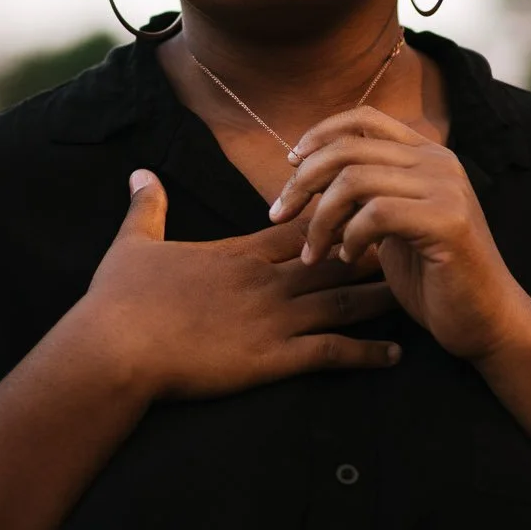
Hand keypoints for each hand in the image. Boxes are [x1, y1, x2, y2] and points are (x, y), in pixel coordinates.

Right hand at [71, 171, 401, 402]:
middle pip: (333, 259)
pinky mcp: (272, 357)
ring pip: (341, 302)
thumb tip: (139, 172)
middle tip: (409, 245)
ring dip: (379, 298)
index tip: (363, 211)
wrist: (116, 347)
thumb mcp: (132, 245)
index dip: (334, 219)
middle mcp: (264, 280)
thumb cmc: (119, 300)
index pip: (299, 226)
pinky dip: (365, 353)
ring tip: (415, 293)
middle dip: (372, 252)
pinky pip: (331, 352)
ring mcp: (272, 319)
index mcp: (238, 253)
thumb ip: (146, 207)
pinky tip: (394, 355)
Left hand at [268, 108, 530, 363]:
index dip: (319, 134)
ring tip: (312, 252)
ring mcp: (447, 188)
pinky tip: (346, 258)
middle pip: (349, 148)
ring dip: (320, 218)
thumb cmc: (434, 278)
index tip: (290, 167)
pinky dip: (349, 237)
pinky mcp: (447, 221)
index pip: (363, 118)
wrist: (486, 321)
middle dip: (303, 181)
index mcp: (427, 154)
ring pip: (355, 180)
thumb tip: (307, 171)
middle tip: (279, 214)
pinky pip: (375, 213)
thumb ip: (364, 194)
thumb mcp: (391, 226)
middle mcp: (439, 161)